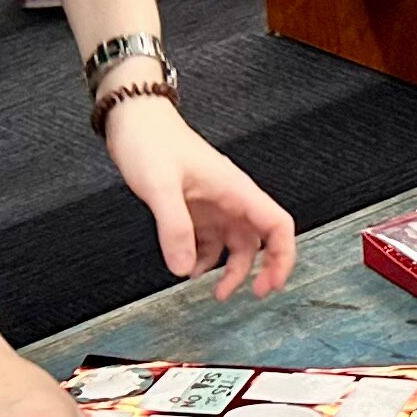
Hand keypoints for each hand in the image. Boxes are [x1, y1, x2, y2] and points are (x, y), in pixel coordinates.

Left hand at [102, 98, 297, 300]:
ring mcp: (213, 204)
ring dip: (230, 269)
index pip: (277, 225)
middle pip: (261, 240)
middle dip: (260, 270)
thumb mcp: (161, 186)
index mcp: (235, 190)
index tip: (272, 283)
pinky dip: (203, 259)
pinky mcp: (194, 208)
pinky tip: (187, 267)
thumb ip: (174, 228)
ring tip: (213, 291)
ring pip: (235, 244)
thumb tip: (184, 269)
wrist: (133, 120)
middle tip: (250, 295)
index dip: (283, 256)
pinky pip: (209, 241)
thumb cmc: (152, 141)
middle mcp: (230, 199)